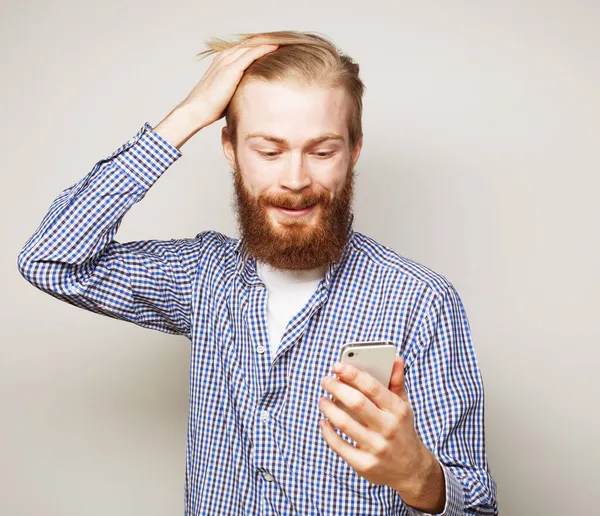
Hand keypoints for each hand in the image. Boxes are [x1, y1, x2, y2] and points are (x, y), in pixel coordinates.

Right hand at [180, 42, 278, 127]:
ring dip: (267, 43)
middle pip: (249, 44)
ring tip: (282, 42)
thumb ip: (238, 87)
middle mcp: (224, 57)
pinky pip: (251, 54)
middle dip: (265, 42)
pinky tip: (275, 47)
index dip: (259, 47)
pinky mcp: (231, 69)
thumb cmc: (211, 106)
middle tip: (282, 42)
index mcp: (222, 61)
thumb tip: (251, 93)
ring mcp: (227, 62)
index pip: (244, 49)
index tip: (274, 48)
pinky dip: (263, 49)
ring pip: (251, 46)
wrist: (197, 110)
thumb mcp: (227, 92)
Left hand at [318, 357, 445, 512]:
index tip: (337, 366)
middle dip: (336, 388)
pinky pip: (339, 445)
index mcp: (398, 410)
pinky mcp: (364, 465)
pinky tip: (324, 421)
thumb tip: (396, 358)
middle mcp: (388, 429)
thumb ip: (397, 382)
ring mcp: (376, 448)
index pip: (372, 387)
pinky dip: (327, 431)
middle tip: (326, 381)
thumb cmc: (402, 430)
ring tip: (323, 400)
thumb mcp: (404, 406)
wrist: (411, 470)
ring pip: (344, 423)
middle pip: (356, 402)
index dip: (352, 374)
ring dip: (328, 408)